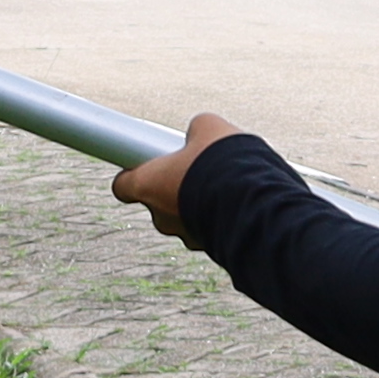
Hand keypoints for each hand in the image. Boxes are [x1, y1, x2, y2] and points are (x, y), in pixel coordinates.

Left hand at [112, 109, 243, 235]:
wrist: (255, 203)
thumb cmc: (223, 162)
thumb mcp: (209, 129)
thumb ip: (196, 130)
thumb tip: (200, 132)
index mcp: (148, 185)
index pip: (123, 186)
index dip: (133, 174)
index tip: (145, 164)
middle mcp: (160, 216)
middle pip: (157, 200)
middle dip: (174, 186)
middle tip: (195, 169)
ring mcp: (185, 235)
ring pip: (184, 217)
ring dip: (198, 203)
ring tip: (223, 184)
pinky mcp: (211, 248)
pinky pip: (209, 228)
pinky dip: (218, 216)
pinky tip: (237, 201)